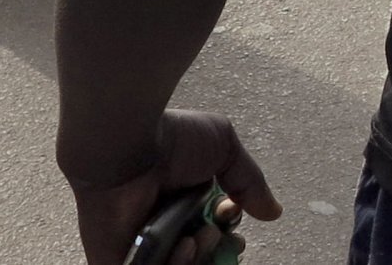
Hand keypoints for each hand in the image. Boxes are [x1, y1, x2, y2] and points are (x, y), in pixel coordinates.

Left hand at [66, 111, 280, 264]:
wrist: (125, 146)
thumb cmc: (170, 140)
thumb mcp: (223, 147)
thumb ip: (248, 181)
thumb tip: (273, 212)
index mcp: (185, 199)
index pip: (213, 230)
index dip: (228, 231)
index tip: (229, 214)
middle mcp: (164, 222)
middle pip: (200, 254)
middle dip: (216, 249)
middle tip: (212, 232)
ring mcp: (141, 244)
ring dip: (198, 258)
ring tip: (194, 237)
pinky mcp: (118, 260)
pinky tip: (179, 246)